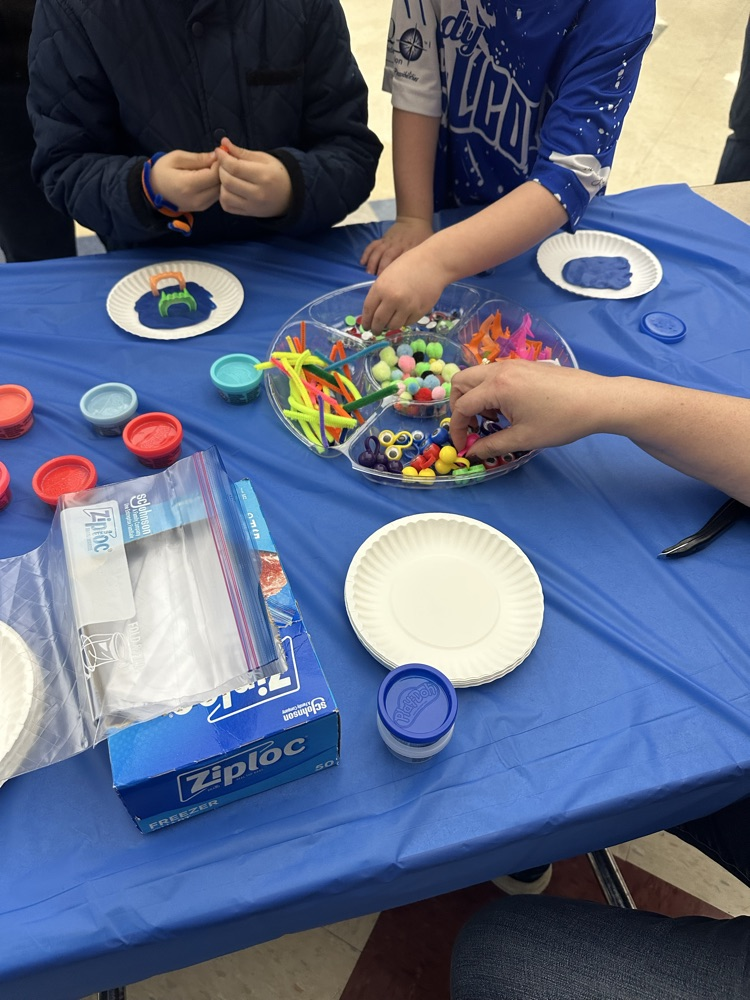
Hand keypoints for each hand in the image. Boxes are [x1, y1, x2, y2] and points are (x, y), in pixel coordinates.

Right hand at [149, 150, 219, 211]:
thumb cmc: (163, 171)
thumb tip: (216, 156)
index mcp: (188, 185)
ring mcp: (201, 206)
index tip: (218, 153)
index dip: (220, 163)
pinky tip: (210, 177)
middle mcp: (197, 198)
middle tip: (218, 159)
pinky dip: (217, 186)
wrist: (154, 190)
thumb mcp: (177, 158)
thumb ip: (198, 158)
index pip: (215, 174)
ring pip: (221, 191)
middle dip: (222, 170)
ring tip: (213, 168)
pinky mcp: (203, 208)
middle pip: (221, 184)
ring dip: (221, 179)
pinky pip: (217, 196)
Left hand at [216, 138, 292, 217]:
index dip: (223, 158)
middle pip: (228, 181)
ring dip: (221, 184)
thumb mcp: (263, 158)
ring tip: (227, 176)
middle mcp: (258, 193)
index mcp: (263, 176)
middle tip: (224, 163)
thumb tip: (223, 142)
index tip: (219, 151)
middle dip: (221, 169)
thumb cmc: (276, 173)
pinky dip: (224, 197)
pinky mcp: (249, 213)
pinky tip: (229, 189)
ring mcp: (253, 206)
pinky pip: (227, 206)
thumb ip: (242, 152)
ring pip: (225, 195)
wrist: (290, 195)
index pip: (235, 167)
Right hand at [360, 217, 433, 274]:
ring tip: (368, 273)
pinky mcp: (383, 238)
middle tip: (377, 281)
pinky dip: (367, 253)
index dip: (395, 272)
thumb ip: (425, 260)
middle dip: (381, 268)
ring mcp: (389, 241)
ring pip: (378, 251)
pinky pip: (373, 245)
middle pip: (388, 256)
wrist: (415, 221)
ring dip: (372, 262)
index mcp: (410, 248)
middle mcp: (398, 245)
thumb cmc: (423, 237)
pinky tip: (362, 262)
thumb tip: (424, 277)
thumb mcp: (427, 247)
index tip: (392, 283)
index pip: (402, 261)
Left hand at [361, 246, 451, 333]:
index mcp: (381, 288)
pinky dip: (403, 322)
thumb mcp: (387, 275)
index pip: (368, 310)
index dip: (366, 321)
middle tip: (376, 330)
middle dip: (375, 328)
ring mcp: (406, 307)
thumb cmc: (409, 265)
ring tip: (390, 323)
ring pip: (393, 326)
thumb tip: (374, 312)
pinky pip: (406, 323)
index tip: (366, 325)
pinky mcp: (419, 312)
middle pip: (379, 322)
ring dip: (389, 326)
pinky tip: (403, 316)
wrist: (433, 264)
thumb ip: (380, 293)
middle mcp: (392, 299)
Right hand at [449, 360, 614, 456]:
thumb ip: (492, 445)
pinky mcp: (524, 364)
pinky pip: (493, 373)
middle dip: (459, 406)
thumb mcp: (524, 439)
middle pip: (461, 382)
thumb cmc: (561, 421)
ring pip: (477, 375)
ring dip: (474, 397)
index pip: (462, 406)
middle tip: (472, 427)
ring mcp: (513, 364)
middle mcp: (500, 370)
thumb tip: (471, 453)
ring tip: (492, 419)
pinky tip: (508, 408)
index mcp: (497, 387)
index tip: (463, 446)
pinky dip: (489, 389)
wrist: (597, 400)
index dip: (457, 428)